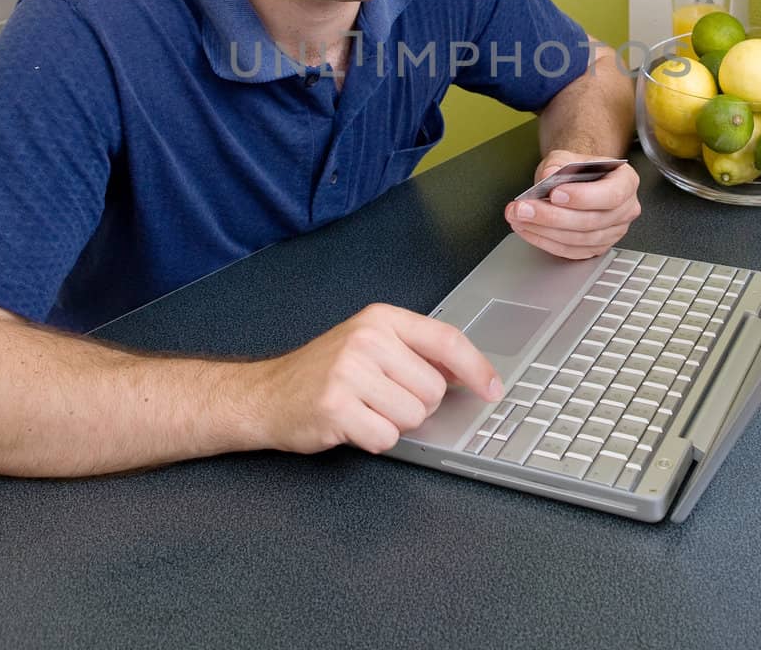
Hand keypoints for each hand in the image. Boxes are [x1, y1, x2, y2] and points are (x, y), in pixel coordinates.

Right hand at [249, 304, 501, 454]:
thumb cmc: (323, 373)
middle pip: (434, 390)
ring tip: (364, 410)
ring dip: (394, 424)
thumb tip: (467, 373)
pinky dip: (373, 440)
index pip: (446, 340)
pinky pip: (385, 437)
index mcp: (380, 319)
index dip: (477, 368)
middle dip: (416, 405)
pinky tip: (351, 424)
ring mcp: (349, 372)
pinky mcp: (335, 407)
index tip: (493, 389)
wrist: (266, 395)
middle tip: (382, 399)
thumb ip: (415, 353)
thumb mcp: (369, 346)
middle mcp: (366, 339)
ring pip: (414, 417)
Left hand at [504, 149, 641, 260]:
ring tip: (520, 217)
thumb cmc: (578, 169)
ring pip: (579, 239)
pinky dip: (545, 242)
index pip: (611, 195)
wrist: (578, 181)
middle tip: (524, 208)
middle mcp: (625, 210)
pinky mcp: (597, 248)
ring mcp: (613, 232)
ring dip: (544, 230)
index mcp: (626, 182)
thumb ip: (558, 162)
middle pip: (591, 221)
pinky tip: (528, 230)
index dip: (583, 197)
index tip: (555, 194)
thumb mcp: (567, 157)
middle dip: (552, 216)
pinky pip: (571, 251)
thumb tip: (548, 174)